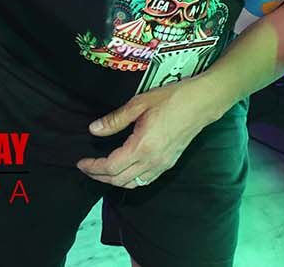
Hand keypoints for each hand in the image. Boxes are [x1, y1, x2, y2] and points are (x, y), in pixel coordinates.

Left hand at [76, 76, 223, 188]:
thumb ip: (115, 120)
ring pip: (133, 184)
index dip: (93, 167)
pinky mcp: (169, 163)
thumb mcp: (139, 104)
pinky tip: (126, 171)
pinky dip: (131, 181)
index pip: (111, 167)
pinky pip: (146, 180)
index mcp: (142, 147)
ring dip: (114, 180)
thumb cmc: (172, 98)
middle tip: (87, 167)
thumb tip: (94, 130)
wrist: (202, 102)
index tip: (81, 162)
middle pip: (119, 180)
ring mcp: (162, 164)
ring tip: (102, 171)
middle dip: (99, 176)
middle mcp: (152, 161)